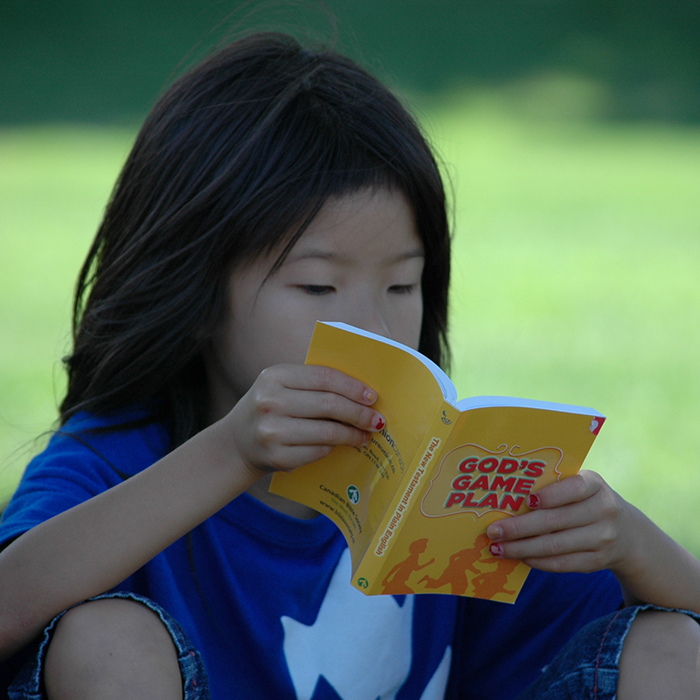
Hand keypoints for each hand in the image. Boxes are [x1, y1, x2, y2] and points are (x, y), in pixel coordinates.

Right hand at [223, 364, 384, 476]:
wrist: (237, 442)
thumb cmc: (271, 408)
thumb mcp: (282, 386)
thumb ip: (314, 384)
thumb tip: (362, 393)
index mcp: (274, 376)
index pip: (324, 377)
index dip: (353, 387)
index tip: (372, 396)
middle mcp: (269, 402)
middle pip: (329, 404)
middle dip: (359, 413)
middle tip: (377, 419)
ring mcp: (271, 431)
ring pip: (327, 432)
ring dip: (353, 434)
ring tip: (366, 434)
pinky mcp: (277, 457)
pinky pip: (319, 451)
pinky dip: (335, 447)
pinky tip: (343, 445)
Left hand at [485, 470, 632, 574]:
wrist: (627, 532)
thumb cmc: (586, 500)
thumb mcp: (579, 485)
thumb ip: (553, 486)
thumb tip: (508, 496)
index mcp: (595, 485)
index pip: (572, 488)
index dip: (549, 495)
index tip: (524, 501)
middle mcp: (603, 511)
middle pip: (555, 521)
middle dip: (519, 528)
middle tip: (493, 531)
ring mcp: (603, 539)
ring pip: (554, 546)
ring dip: (521, 548)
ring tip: (497, 548)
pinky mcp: (597, 561)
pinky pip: (562, 563)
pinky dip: (537, 561)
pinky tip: (519, 557)